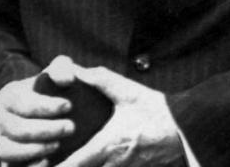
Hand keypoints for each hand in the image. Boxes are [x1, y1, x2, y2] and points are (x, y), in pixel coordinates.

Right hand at [0, 56, 76, 164]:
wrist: (47, 112)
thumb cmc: (54, 90)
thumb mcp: (58, 73)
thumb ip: (62, 69)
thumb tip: (67, 79)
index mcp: (9, 96)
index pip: (22, 102)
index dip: (44, 106)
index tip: (69, 106)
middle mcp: (0, 119)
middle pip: (16, 128)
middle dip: (44, 129)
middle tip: (71, 128)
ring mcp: (0, 140)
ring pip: (9, 150)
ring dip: (35, 149)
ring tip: (59, 145)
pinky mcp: (6, 158)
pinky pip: (10, 166)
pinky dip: (28, 164)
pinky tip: (47, 161)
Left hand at [55, 66, 182, 166]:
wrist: (191, 127)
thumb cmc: (160, 111)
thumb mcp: (131, 93)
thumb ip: (103, 81)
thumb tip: (78, 71)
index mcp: (106, 145)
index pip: (71, 165)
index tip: (38, 163)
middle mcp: (113, 163)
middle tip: (46, 162)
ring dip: (84, 166)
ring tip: (70, 160)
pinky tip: (101, 159)